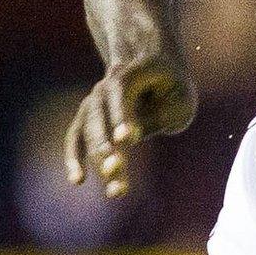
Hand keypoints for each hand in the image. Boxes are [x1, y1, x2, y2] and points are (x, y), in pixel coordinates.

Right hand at [64, 54, 196, 197]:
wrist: (152, 67)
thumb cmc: (172, 85)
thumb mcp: (180, 99)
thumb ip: (157, 117)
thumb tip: (127, 141)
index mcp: (131, 73)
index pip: (121, 93)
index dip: (122, 116)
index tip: (128, 139)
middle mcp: (105, 87)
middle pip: (98, 116)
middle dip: (104, 143)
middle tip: (115, 166)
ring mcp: (92, 103)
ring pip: (86, 131)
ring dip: (96, 159)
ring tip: (112, 187)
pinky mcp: (86, 120)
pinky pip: (75, 139)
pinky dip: (75, 158)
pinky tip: (77, 180)